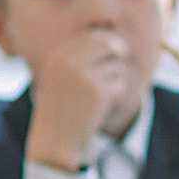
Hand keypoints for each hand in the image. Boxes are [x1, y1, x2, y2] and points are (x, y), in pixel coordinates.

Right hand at [24, 28, 137, 171]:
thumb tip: (113, 42)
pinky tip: (104, 105)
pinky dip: (117, 93)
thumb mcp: (60, 79)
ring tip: (102, 95)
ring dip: (116, 79)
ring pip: (117, 66)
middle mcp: (69, 63)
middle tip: (124, 60)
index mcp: (58, 57)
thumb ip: (79, 59)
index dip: (108, 41)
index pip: (91, 37)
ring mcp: (84, 77)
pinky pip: (120, 84)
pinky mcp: (98, 93)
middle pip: (108, 45)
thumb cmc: (59, 110)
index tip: (116, 50)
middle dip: (119, 52)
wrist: (54, 141)